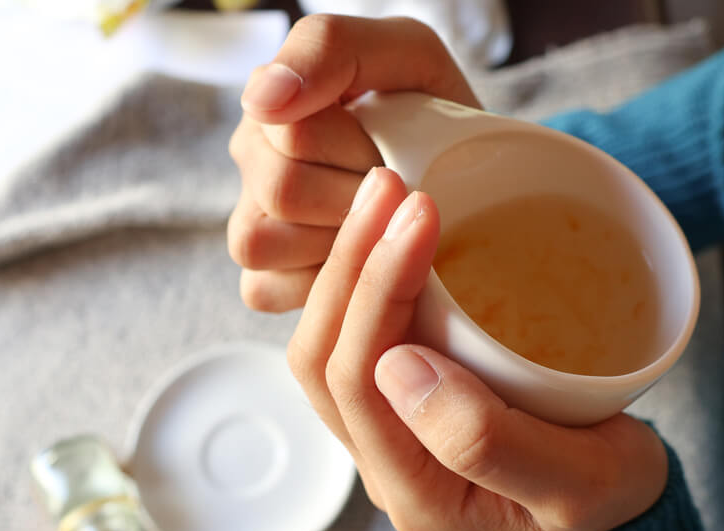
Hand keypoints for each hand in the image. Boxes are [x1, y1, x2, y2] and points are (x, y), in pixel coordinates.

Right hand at [227, 14, 479, 311]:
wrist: (472, 184)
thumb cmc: (437, 118)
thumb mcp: (406, 56)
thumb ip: (329, 48)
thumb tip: (262, 99)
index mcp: (276, 102)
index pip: (295, 131)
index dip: (360, 149)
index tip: (394, 148)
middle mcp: (252, 160)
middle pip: (282, 190)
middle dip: (358, 196)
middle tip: (397, 189)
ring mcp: (251, 221)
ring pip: (261, 241)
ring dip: (338, 240)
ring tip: (380, 225)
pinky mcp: (262, 280)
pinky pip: (263, 288)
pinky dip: (316, 283)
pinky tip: (357, 263)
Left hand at [290, 166, 668, 530]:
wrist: (614, 502)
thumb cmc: (607, 494)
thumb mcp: (578, 482)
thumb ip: (485, 441)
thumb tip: (400, 367)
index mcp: (414, 492)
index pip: (358, 383)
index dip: (377, 292)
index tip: (419, 215)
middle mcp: (380, 463)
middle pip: (324, 357)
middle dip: (351, 264)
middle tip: (389, 186)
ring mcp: (382, 430)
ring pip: (326, 342)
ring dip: (348, 264)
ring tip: (382, 194)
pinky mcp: (395, 399)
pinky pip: (352, 334)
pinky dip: (362, 278)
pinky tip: (386, 229)